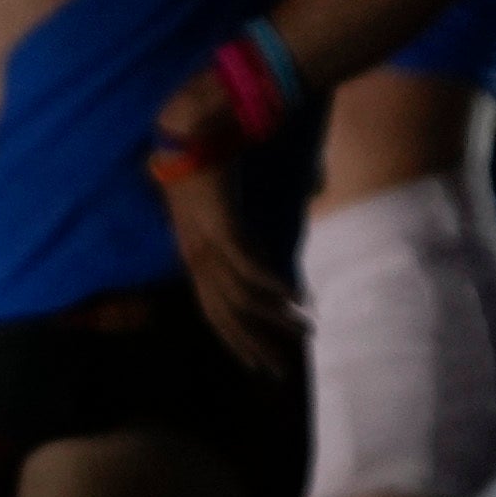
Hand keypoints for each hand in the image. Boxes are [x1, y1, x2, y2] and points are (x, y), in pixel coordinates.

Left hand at [166, 158, 300, 371]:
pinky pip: (248, 267)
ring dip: (275, 317)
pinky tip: (295, 299)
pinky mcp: (221, 226)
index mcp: (193, 256)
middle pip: (225, 316)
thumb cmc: (208, 162)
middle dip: (254, 345)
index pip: (214, 312)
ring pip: (240, 297)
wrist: (190, 126)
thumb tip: (270, 248)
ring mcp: (206, 243)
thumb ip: (242, 233)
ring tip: (305, 329)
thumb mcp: (223, 208)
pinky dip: (272, 286)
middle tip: (281, 370)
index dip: (237, 340)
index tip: (259, 364)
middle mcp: (196, 256)